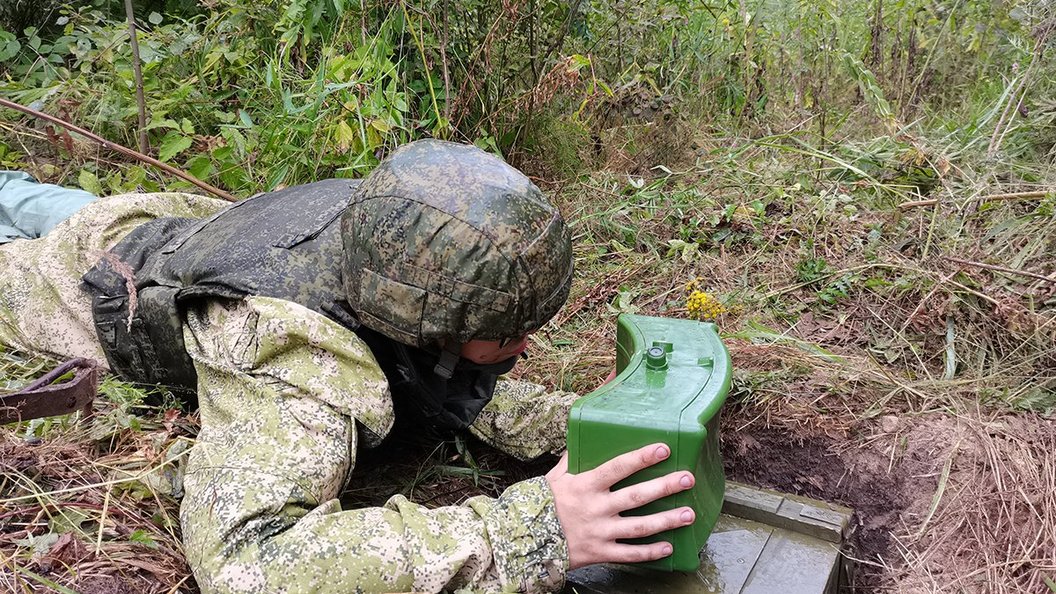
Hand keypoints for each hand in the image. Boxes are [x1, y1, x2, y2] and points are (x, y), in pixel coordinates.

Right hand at [545, 443, 694, 568]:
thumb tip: (585, 435)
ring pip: (639, 527)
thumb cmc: (543, 503)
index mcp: (585, 485)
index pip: (618, 468)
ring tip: (689, 513)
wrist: (526, 539)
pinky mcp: (600, 553)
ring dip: (667, 520)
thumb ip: (573, 458)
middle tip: (687, 479)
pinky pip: (629, 554)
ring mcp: (600, 532)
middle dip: (664, 487)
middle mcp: (596, 508)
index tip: (662, 449)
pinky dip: (650, 552)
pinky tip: (668, 547)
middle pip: (637, 496)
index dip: (641, 458)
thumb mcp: (555, 476)